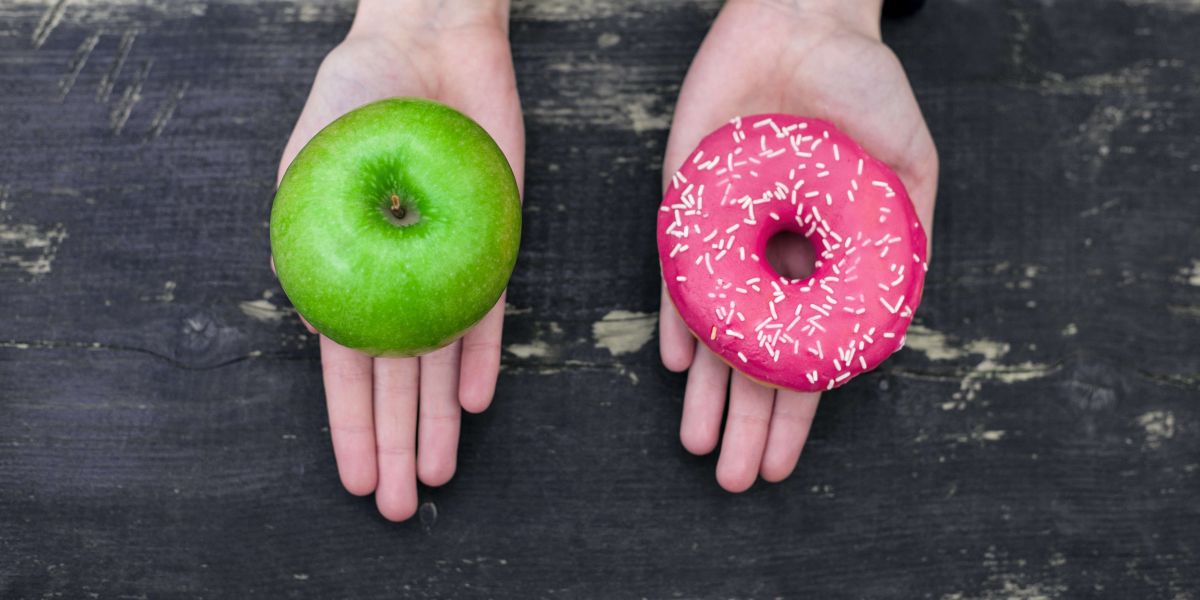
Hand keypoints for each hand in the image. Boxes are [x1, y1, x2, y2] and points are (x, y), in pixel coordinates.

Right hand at [274, 0, 522, 520]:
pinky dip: (483, 355)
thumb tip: (310, 318)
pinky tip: (474, 402)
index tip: (357, 477)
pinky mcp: (492, 242)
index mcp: (345, 268)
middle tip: (401, 505)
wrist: (430, 42)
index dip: (351, 424)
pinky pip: (489, 309)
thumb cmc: (358, 93)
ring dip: (437, 418)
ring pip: (442, 358)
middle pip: (396, 377)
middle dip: (397, 442)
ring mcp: (446, 264)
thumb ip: (309, 234)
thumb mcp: (312, 161)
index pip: (346, 363)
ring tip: (438, 474)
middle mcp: (397, 276)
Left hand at [659, 0, 937, 491]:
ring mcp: (727, 237)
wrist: (802, 22)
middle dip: (747, 421)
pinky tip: (678, 364)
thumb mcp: (909, 163)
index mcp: (824, 262)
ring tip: (700, 445)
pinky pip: (678, 272)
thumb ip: (905, 235)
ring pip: (714, 329)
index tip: (784, 462)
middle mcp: (772, 260)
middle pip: (755, 357)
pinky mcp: (686, 204)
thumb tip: (895, 312)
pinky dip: (678, 316)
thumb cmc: (865, 87)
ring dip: (707, 390)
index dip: (796, 412)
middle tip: (735, 478)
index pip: (806, 353)